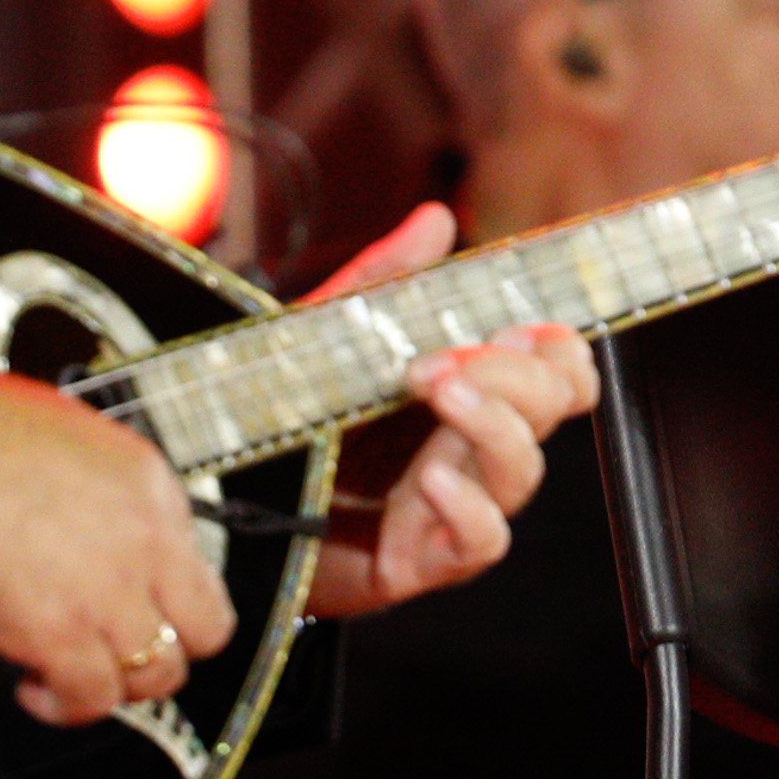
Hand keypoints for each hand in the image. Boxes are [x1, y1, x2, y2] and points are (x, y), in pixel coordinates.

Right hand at [0, 354, 233, 726]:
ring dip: (119, 683)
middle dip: (171, 647)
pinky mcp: (58, 633)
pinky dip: (68, 705)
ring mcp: (108, 590)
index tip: (138, 601)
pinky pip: (93, 698)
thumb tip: (88, 523)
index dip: (164, 590)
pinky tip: (38, 688)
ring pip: (159, 674)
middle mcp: (145, 539)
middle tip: (128, 649)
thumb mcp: (67, 438)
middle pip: (206, 628)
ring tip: (78, 674)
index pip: (196, 558)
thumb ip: (98, 490)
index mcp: (148, 483)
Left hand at [290, 200, 596, 620]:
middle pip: (553, 409)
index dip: (559, 349)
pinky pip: (484, 541)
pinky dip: (469, 509)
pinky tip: (431, 480)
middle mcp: (471, 450)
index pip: (558, 373)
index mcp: (466, 395)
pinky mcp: (423, 561)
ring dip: (494, 424)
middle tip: (441, 360)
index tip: (517, 327)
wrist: (219, 510)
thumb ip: (381, 282)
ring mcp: (452, 507)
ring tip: (439, 391)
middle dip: (515, 372)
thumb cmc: (283, 423)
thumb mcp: (324, 341)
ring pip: (524, 469)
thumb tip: (437, 217)